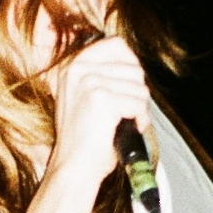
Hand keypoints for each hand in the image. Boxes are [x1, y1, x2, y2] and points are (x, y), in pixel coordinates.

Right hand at [51, 35, 149, 187]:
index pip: (117, 44)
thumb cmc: (83, 140)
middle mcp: (77, 69)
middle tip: (127, 112)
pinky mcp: (102, 98)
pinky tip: (126, 130)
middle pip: (133, 66)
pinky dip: (140, 120)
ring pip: (139, 85)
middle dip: (137, 91)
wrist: (74, 168)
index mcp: (72, 66)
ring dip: (139, 108)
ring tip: (124, 123)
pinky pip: (139, 102)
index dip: (132, 65)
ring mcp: (89, 82)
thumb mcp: (84, 98)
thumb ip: (103, 76)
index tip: (129, 87)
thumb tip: (134, 65)